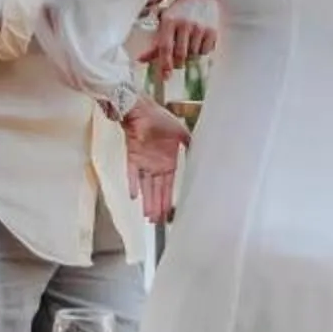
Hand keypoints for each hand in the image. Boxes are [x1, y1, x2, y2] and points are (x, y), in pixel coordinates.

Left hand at [122, 94, 190, 223]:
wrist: (142, 109)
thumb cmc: (160, 118)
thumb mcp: (180, 132)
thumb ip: (189, 143)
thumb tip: (201, 150)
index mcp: (168, 161)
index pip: (168, 185)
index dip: (167, 199)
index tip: (167, 213)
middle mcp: (155, 165)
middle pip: (156, 190)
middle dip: (157, 205)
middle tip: (157, 222)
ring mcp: (143, 162)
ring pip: (146, 186)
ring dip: (147, 200)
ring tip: (148, 217)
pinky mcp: (132, 157)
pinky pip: (132, 173)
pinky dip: (132, 184)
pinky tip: (134, 197)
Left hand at [147, 5, 216, 72]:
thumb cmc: (178, 12)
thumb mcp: (164, 22)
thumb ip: (155, 43)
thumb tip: (141, 60)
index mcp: (169, 21)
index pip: (166, 47)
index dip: (165, 64)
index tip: (165, 76)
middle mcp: (185, 24)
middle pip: (181, 54)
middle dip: (178, 63)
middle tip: (178, 62)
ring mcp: (199, 27)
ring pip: (193, 55)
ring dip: (190, 56)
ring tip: (189, 46)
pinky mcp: (212, 31)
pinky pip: (205, 52)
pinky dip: (201, 52)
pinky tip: (199, 42)